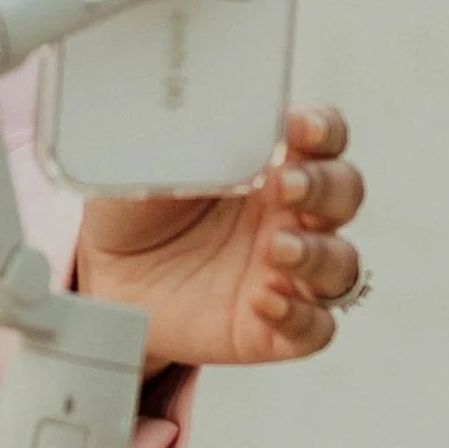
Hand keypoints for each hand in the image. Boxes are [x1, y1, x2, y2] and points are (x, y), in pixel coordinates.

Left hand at [76, 102, 364, 370]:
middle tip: (287, 185)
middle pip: (345, 192)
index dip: (323, 129)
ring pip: (342, 264)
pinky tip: (264, 301)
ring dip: (318, 254)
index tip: (299, 128)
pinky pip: (314, 328)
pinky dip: (300, 316)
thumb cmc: (135, 207)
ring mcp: (287, 271)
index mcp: (270, 162)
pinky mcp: (272, 327)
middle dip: (325, 187)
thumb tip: (200, 120)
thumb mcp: (148, 166)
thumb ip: (184, 146)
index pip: (323, 136)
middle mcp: (289, 214)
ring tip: (275, 248)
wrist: (103, 274)